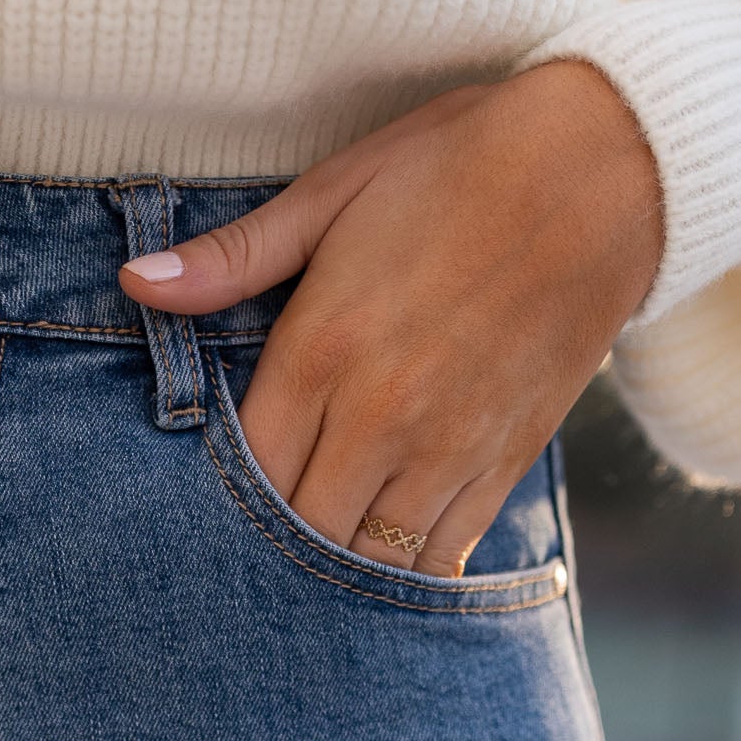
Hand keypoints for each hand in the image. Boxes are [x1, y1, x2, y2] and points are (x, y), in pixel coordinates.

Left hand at [119, 59, 663, 576]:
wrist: (606, 170)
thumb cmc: (456, 168)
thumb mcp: (334, 193)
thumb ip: (232, 259)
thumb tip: (135, 283)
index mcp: (322, 350)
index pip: (244, 472)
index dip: (218, 501)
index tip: (202, 507)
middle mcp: (381, 415)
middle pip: (299, 532)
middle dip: (270, 548)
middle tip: (246, 553)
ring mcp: (446, 447)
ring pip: (367, 559)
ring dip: (334, 571)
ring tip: (307, 567)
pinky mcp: (503, 462)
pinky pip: (440, 557)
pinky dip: (405, 572)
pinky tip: (378, 562)